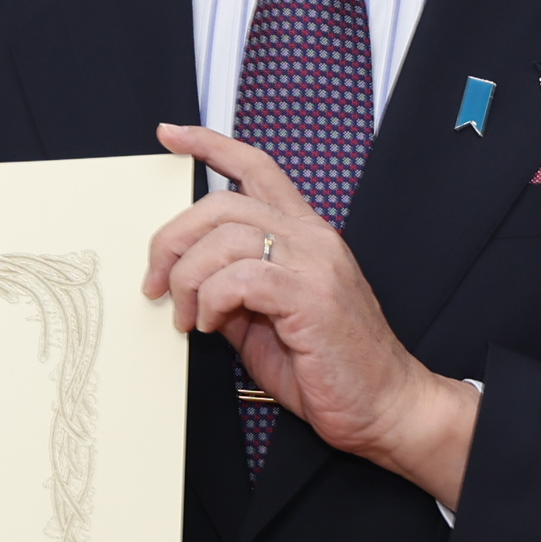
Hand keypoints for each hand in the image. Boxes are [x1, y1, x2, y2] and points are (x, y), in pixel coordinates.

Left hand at [145, 125, 476, 504]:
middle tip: (156, 282)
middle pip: (223, 202)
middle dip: (173, 239)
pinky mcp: (310, 296)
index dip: (210, 145)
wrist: (384, 406)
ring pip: (225, 237)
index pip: (257, 167)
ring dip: (188, 278)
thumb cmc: (330, 369)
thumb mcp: (265, 324)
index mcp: (305, 235)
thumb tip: (187, 284)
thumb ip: (232, 292)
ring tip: (188, 317)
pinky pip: (240, 278)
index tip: (172, 135)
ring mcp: (315, 263)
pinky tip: (212, 325)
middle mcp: (312, 238)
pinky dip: (212, 300)